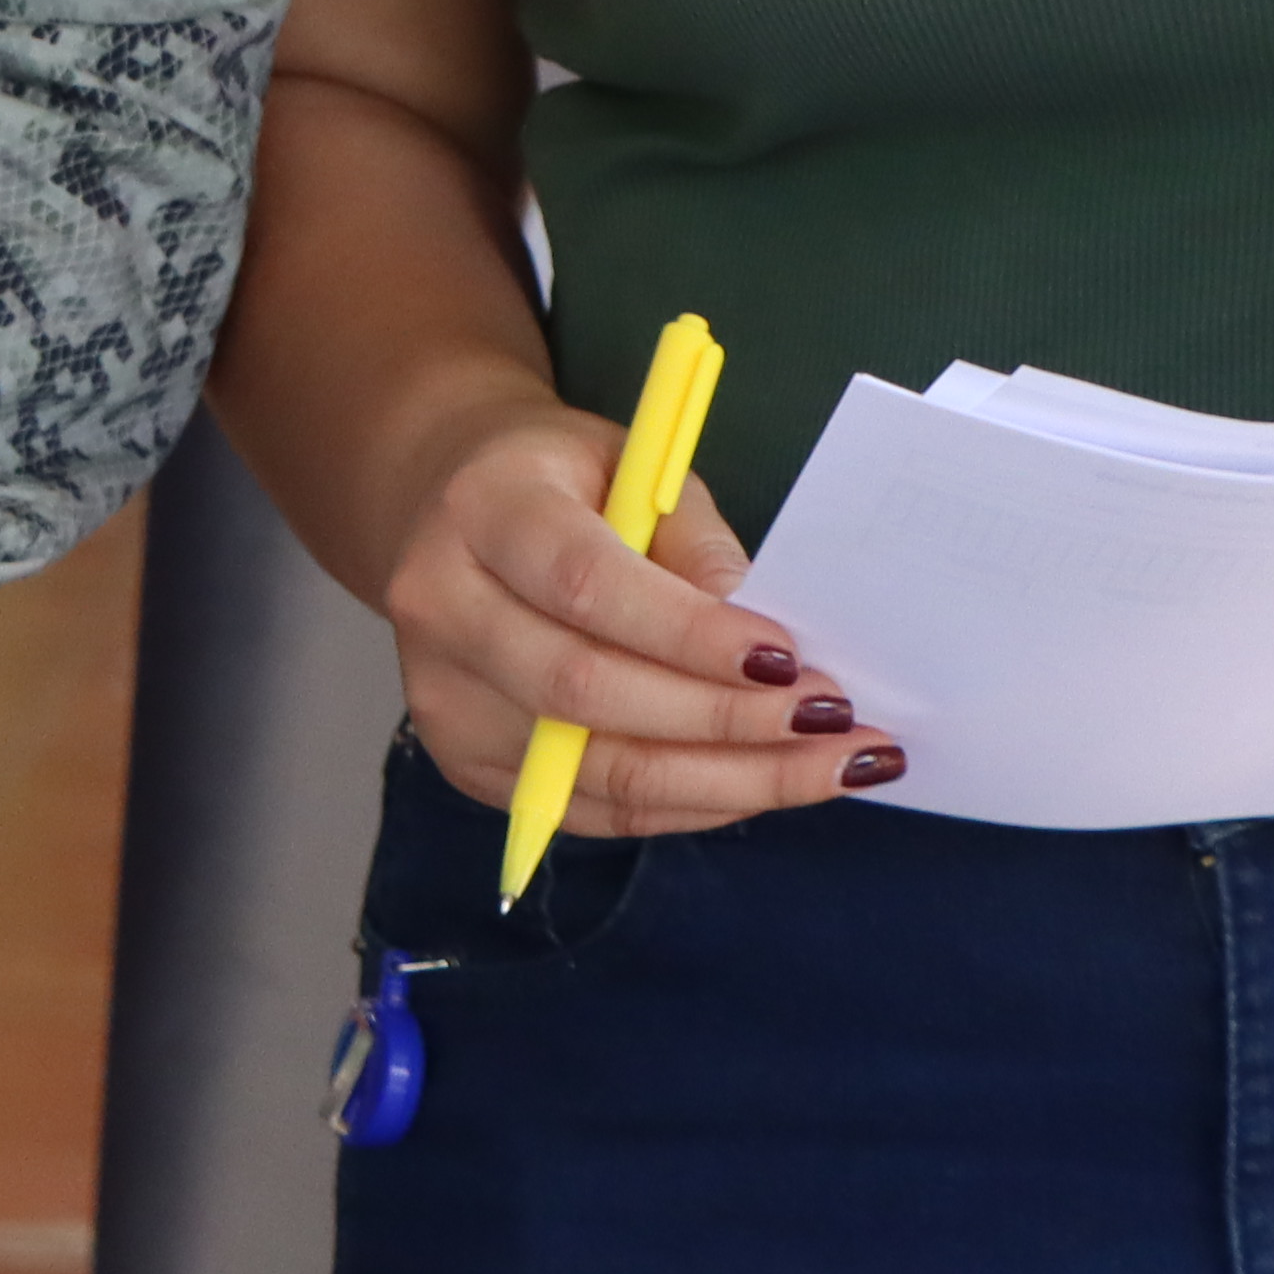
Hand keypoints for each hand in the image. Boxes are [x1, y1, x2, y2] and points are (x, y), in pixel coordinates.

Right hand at [373, 378, 884, 834]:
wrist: (452, 511)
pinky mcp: (467, 765)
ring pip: (599, 770)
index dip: (689, 634)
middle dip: (724, 718)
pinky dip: (695, 803)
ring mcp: (445, 701)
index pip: (584, 586)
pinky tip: (765, 783)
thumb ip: (692, 539)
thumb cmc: (566, 482)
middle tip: (832, 720)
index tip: (788, 659)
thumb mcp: (633, 465)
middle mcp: (441, 610)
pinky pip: (598, 808)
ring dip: (731, 779)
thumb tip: (757, 630)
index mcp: (482, 512)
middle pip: (586, 691)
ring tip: (830, 766)